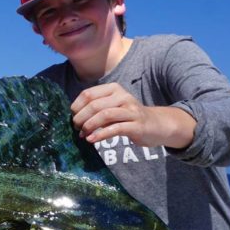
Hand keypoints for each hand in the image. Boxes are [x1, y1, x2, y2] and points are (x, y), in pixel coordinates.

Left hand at [70, 82, 193, 148]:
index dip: (77, 106)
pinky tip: (92, 140)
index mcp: (114, 89)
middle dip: (81, 117)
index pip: (88, 94)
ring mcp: (131, 110)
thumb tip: (73, 117)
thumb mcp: (111, 108)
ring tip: (83, 134)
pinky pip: (115, 128)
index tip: (72, 117)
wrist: (156, 125)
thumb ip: (95, 109)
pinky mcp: (137, 125)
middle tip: (76, 128)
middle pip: (94, 105)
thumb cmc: (127, 117)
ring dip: (90, 125)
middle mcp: (123, 96)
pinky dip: (100, 134)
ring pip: (105, 115)